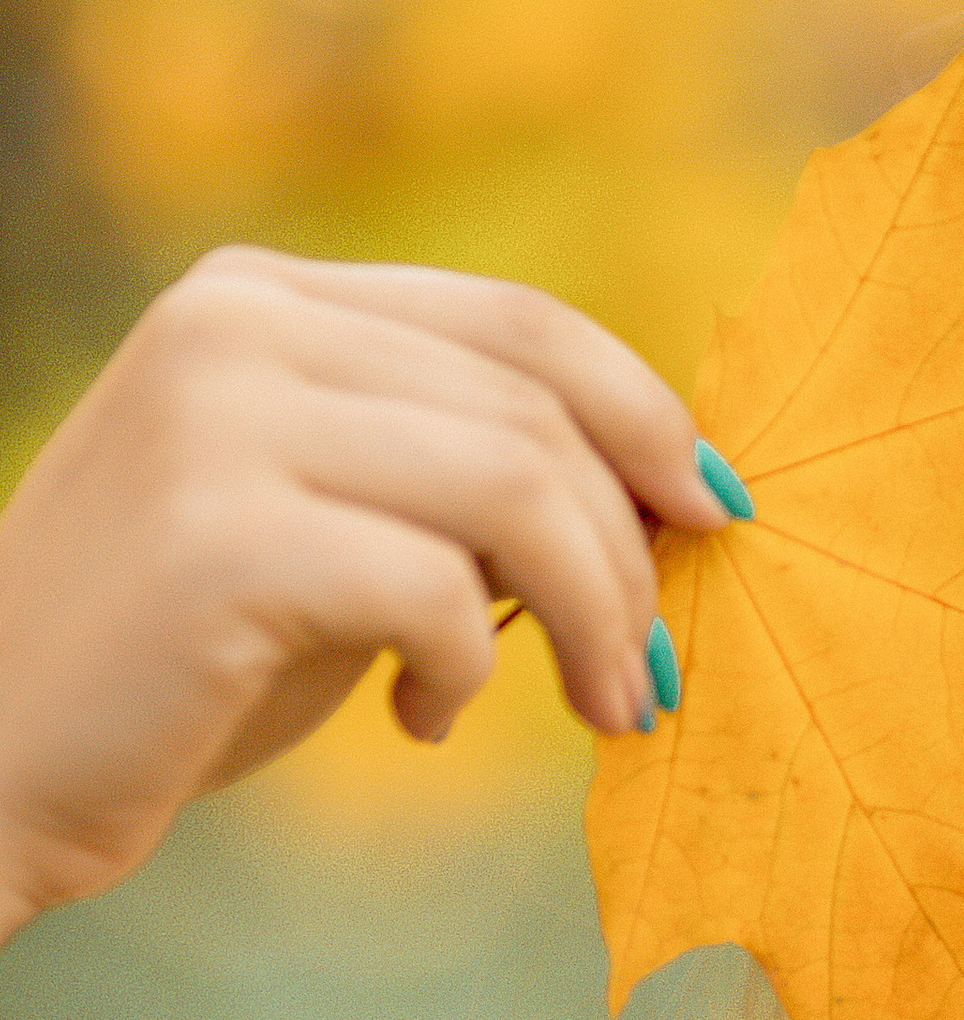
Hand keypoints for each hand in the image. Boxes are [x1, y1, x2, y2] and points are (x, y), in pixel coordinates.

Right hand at [0, 246, 732, 940]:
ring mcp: (217, 417)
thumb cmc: (190, 660)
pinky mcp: (216, 536)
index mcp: (267, 298)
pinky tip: (423, 721)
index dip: (650, 419)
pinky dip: (467, 673)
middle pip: (539, 411)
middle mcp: (236, 325)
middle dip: (632, 555)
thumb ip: (465, 484)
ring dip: (594, 618)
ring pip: (516, 492)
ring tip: (599, 705)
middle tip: (651, 672)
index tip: (716, 517)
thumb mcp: (343, 532)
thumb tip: (671, 492)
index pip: (523, 324)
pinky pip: (439, 591)